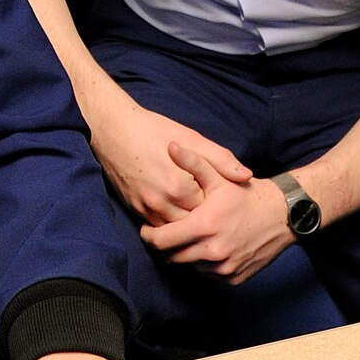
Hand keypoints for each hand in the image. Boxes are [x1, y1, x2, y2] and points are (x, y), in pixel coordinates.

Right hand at [75, 91, 250, 226]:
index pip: (210, 211)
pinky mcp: (134, 208)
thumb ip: (221, 159)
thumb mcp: (192, 138)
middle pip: (193, 225)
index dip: (219, 206)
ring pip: (174, 230)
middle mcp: (162, 202)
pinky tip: (177, 211)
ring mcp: (146, 207)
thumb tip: (247, 176)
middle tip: (215, 211)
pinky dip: (169, 223)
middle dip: (204, 219)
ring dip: (186, 224)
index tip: (224, 201)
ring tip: (198, 213)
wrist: (112, 129)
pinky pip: (157, 226)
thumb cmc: (154, 130)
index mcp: (180, 186)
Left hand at [140, 145, 293, 281]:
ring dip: (181, 256)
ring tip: (183, 239)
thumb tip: (170, 146)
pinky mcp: (233, 278)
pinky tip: (203, 248)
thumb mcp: (219, 176)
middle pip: (170, 258)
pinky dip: (200, 265)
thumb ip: (192, 162)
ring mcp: (223, 268)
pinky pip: (206, 276)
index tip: (148, 228)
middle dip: (163, 247)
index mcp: (204, 226)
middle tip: (164, 234)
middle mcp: (212, 251)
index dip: (149, 235)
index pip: (160, 241)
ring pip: (187, 268)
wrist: (282, 216)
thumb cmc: (246, 194)